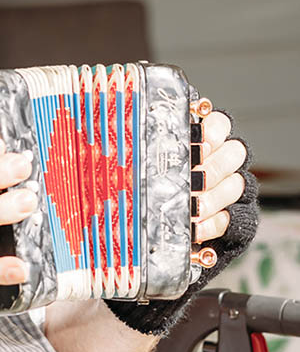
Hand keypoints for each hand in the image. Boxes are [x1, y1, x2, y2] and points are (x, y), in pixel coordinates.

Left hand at [105, 107, 258, 335]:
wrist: (141, 226)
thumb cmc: (132, 180)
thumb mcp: (132, 156)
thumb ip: (136, 140)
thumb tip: (116, 122)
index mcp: (199, 137)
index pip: (219, 123)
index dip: (214, 129)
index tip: (200, 139)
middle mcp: (218, 159)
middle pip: (235, 153)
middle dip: (214, 166)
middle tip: (194, 175)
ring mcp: (227, 188)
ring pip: (236, 185)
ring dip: (212, 197)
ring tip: (190, 207)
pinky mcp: (230, 218)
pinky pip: (232, 219)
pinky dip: (213, 224)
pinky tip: (194, 229)